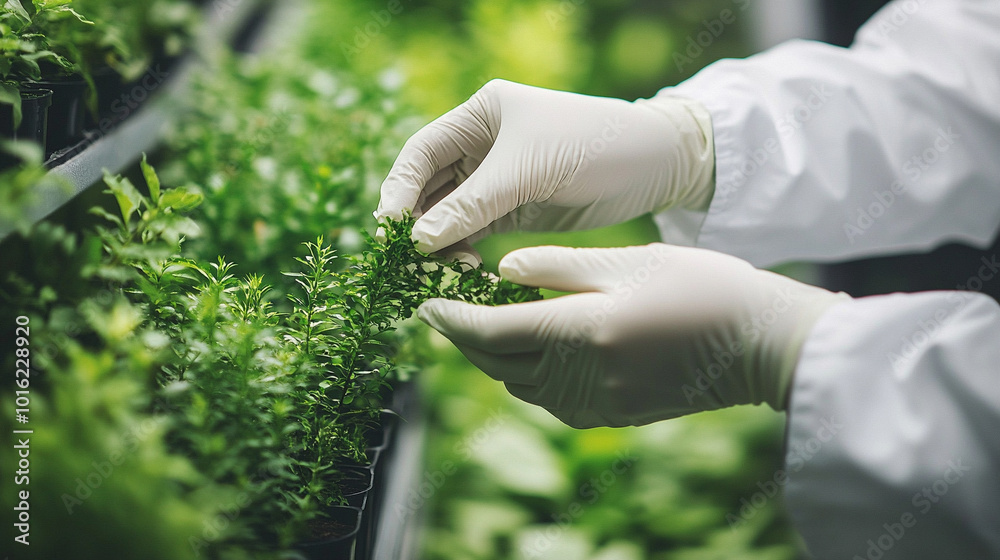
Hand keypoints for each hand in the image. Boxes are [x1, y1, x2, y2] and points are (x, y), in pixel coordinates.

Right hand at [375, 79, 714, 263]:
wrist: (654, 165)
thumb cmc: (591, 146)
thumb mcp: (526, 171)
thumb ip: (471, 205)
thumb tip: (419, 241)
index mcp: (480, 114)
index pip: (422, 152)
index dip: (400, 189)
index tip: (390, 228)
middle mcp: (482, 145)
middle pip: (430, 186)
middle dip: (416, 222)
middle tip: (406, 259)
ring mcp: (498, 179)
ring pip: (450, 213)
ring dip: (439, 242)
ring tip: (437, 270)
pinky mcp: (516, 210)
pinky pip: (475, 231)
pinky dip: (462, 250)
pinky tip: (461, 270)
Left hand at [416, 244, 847, 427]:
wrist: (759, 344)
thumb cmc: (700, 288)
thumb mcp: (625, 260)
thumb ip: (556, 267)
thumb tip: (502, 271)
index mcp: (578, 331)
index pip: (491, 330)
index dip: (451, 318)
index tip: (425, 304)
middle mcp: (578, 377)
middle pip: (496, 363)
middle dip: (463, 338)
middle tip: (445, 311)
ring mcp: (595, 404)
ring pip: (519, 384)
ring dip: (494, 357)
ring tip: (486, 323)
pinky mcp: (612, 415)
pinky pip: (549, 399)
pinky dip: (528, 374)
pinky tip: (533, 350)